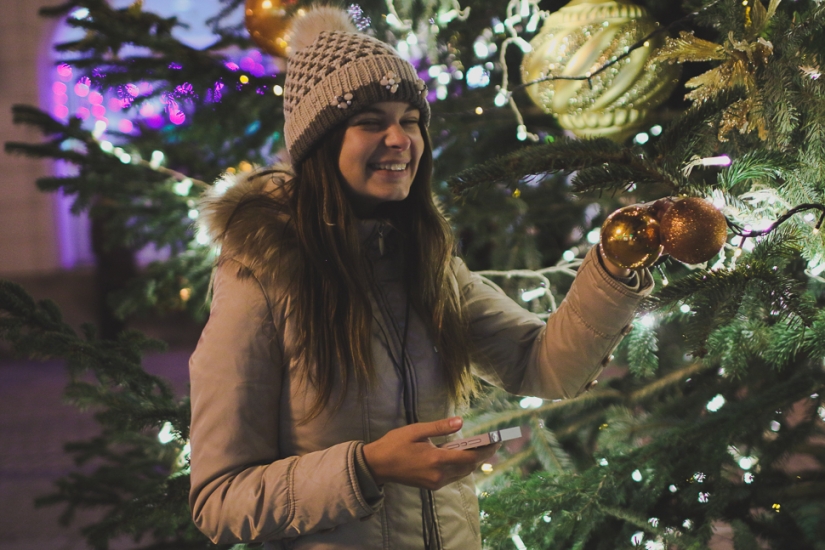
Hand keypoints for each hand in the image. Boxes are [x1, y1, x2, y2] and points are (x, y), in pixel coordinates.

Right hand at [362, 417, 499, 490]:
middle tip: (493, 442)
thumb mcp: (416, 430)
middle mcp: (439, 475)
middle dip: (482, 455)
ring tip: (483, 447)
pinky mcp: (431, 485)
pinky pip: (453, 476)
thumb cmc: (395, 444)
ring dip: (473, 462)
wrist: (377, 465)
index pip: (469, 457)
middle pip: (469, 467)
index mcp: (436, 460)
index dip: (485, 450)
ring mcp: (435, 483)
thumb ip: (440, 427)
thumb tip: (461, 421)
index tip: (497, 441)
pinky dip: (462, 466)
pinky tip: (463, 455)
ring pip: (462, 473)